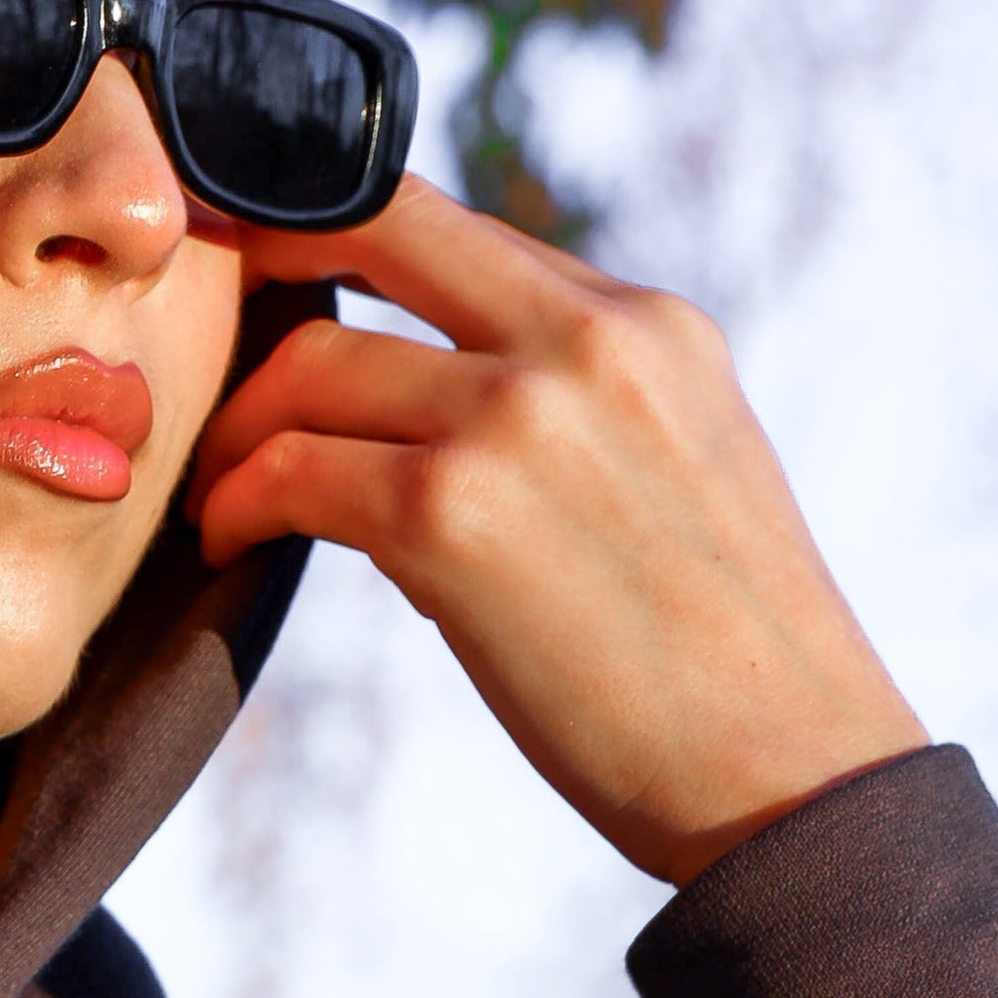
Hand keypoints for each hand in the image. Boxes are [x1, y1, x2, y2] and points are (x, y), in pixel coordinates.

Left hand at [189, 176, 923, 888]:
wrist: (791, 774)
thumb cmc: (724, 658)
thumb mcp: (679, 465)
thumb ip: (574, 398)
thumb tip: (421, 394)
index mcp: (647, 320)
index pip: (456, 223)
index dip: (335, 225)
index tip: (264, 256)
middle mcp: (585, 340)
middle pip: (366, 231)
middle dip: (260, 262)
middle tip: (206, 332)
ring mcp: (516, 418)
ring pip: (311, 368)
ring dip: (241, 432)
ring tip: (224, 492)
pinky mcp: (450, 514)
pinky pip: (291, 471)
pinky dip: (239, 501)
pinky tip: (233, 538)